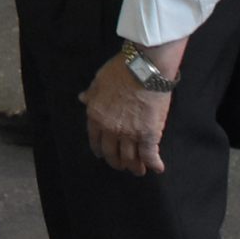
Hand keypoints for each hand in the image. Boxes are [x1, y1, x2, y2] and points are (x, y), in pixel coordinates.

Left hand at [81, 55, 172, 175]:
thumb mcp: (99, 80)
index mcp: (96, 116)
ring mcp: (130, 134)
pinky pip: (150, 155)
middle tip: (121, 165)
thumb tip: (82, 98)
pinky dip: (154, 164)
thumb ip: (91, 93)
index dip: (99, 150)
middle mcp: (111, 129)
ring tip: (138, 170)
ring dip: (134, 167)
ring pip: (130, 158)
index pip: (95, 140)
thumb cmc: (120, 70)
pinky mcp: (149, 135)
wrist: (144, 68)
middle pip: (112, 153)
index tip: (102, 155)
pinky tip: (157, 168)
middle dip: (116, 162)